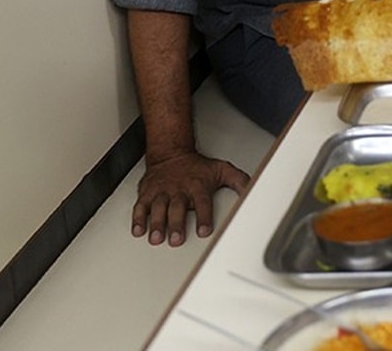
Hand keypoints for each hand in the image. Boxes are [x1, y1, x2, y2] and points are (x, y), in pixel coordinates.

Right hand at [132, 150, 250, 245]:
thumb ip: (239, 181)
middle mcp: (179, 189)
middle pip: (178, 208)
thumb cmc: (196, 166)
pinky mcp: (148, 194)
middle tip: (176, 239)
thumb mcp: (222, 169)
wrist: (171, 152)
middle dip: (177, 224)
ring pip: (158, 209)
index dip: (204, 217)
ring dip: (157, 224)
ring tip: (156, 238)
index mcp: (197, 186)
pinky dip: (138, 219)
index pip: (202, 203)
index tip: (204, 230)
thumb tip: (253, 190)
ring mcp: (162, 192)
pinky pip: (141, 207)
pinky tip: (139, 230)